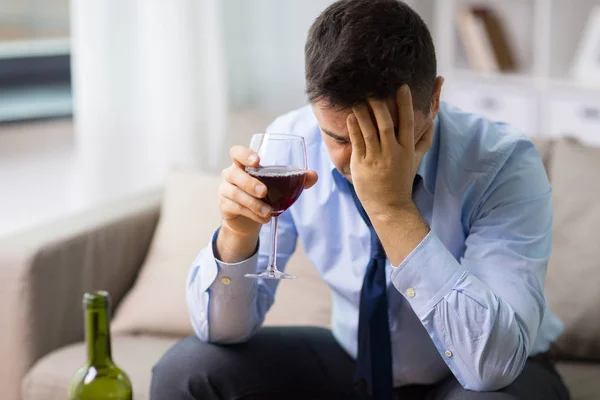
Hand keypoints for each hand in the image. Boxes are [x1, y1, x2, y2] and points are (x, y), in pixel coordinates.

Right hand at [219, 145, 318, 237]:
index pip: (236, 152)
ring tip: (268, 212)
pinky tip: (263, 218)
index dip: (244, 154)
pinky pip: (235, 208)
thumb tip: (313, 175)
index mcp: (243, 164)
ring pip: (235, 193)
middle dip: (249, 183)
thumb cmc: (265, 196)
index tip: (257, 161)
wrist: (249, 219)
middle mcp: (230, 174)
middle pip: (234, 173)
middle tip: (264, 192)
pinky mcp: (224, 206)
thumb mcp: (279, 186)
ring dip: (253, 203)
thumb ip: (297, 179)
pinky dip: (251, 214)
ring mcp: (225, 190)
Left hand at [347, 85, 433, 219]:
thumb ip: (424, 140)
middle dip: (380, 106)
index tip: (402, 87)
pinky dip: (354, 128)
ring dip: (363, 114)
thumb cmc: (401, 180)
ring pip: (369, 132)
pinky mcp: (361, 165)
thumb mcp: (415, 160)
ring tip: (357, 99)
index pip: (407, 123)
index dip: (405, 104)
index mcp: (407, 150)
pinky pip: (357, 142)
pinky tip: (351, 116)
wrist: (389, 206)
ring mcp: (376, 159)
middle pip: (387, 125)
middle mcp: (392, 153)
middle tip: (373, 89)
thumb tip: (433, 122)